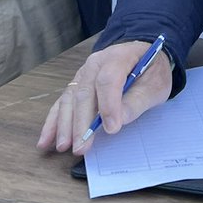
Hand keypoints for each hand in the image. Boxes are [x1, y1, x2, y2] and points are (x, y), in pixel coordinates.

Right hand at [37, 40, 171, 155]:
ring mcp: (83, 74)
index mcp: (118, 56)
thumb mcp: (156, 84)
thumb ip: (138, 100)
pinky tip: (46, 140)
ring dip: (65, 124)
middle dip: (82, 122)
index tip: (111, 129)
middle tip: (82, 148)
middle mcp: (96, 63)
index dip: (108, 105)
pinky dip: (53, 122)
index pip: (108, 79)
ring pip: (70, 99)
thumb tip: (120, 120)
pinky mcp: (76, 85)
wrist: (141, 55)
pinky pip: (61, 103)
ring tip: (64, 146)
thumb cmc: (150, 71)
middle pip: (84, 92)